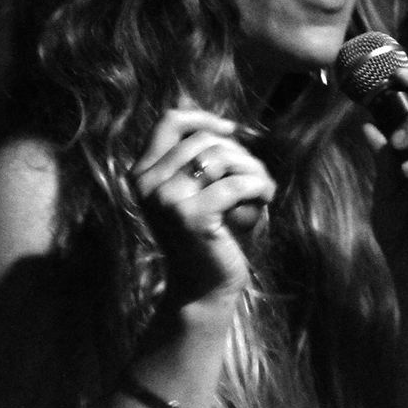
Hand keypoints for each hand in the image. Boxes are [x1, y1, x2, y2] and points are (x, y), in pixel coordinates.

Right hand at [131, 107, 275, 307]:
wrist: (202, 289)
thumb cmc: (207, 238)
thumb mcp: (196, 192)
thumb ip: (199, 158)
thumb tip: (224, 122)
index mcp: (141, 173)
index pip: (170, 121)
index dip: (205, 118)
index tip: (233, 131)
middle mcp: (147, 183)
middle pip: (204, 140)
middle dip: (240, 153)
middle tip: (258, 176)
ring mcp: (165, 199)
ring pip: (221, 158)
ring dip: (253, 169)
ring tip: (264, 188)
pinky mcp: (190, 216)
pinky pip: (236, 184)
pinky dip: (259, 187)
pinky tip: (266, 199)